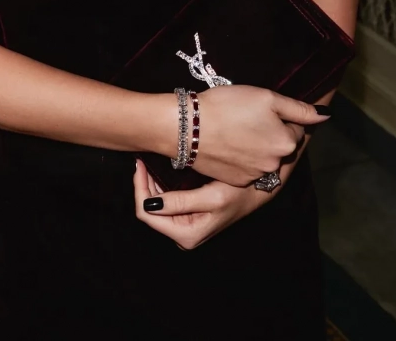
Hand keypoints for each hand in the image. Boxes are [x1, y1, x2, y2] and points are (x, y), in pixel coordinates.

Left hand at [133, 159, 276, 249]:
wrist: (256, 192)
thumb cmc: (238, 193)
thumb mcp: (210, 197)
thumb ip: (180, 202)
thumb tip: (148, 204)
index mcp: (186, 235)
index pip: (147, 214)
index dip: (140, 189)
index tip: (139, 165)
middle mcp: (183, 235)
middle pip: (149, 209)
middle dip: (143, 185)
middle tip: (142, 160)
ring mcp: (184, 227)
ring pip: (155, 205)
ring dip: (150, 185)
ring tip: (147, 163)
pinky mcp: (187, 218)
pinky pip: (165, 203)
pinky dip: (159, 187)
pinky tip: (157, 172)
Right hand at [192, 86, 324, 186]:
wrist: (187, 128)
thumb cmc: (228, 106)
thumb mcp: (266, 97)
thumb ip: (298, 108)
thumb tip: (325, 116)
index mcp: (286, 144)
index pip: (296, 130)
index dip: (280, 117)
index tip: (262, 110)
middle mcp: (274, 164)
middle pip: (280, 146)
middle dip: (270, 134)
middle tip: (247, 117)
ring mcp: (254, 176)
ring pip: (263, 158)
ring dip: (256, 147)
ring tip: (234, 129)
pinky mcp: (235, 181)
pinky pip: (246, 168)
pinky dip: (240, 158)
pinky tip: (226, 143)